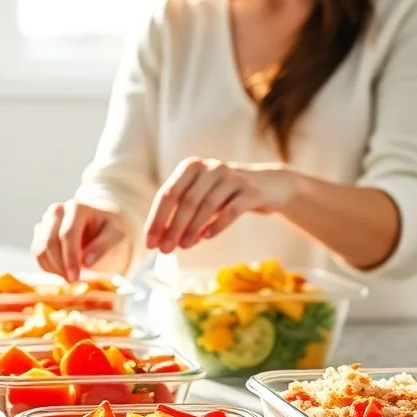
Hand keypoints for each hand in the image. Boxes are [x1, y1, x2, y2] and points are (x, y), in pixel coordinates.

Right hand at [31, 201, 127, 281]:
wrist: (102, 224)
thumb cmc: (110, 229)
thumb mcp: (117, 236)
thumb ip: (103, 247)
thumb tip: (86, 263)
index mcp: (78, 207)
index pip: (67, 234)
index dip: (70, 257)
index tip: (76, 277)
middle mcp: (58, 211)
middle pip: (50, 241)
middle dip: (60, 265)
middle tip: (74, 282)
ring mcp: (47, 221)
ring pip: (40, 248)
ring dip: (53, 268)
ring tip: (72, 278)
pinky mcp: (41, 233)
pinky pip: (37, 254)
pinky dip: (48, 267)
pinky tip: (64, 272)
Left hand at [144, 159, 292, 253]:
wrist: (267, 186)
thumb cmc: (224, 196)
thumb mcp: (201, 198)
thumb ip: (181, 214)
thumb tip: (160, 241)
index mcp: (191, 167)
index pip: (168, 194)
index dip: (157, 219)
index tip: (150, 243)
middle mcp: (210, 167)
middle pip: (186, 199)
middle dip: (173, 227)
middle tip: (165, 250)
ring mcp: (232, 177)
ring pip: (207, 204)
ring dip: (193, 228)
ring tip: (184, 247)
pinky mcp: (250, 191)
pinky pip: (231, 210)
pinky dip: (217, 225)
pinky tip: (207, 238)